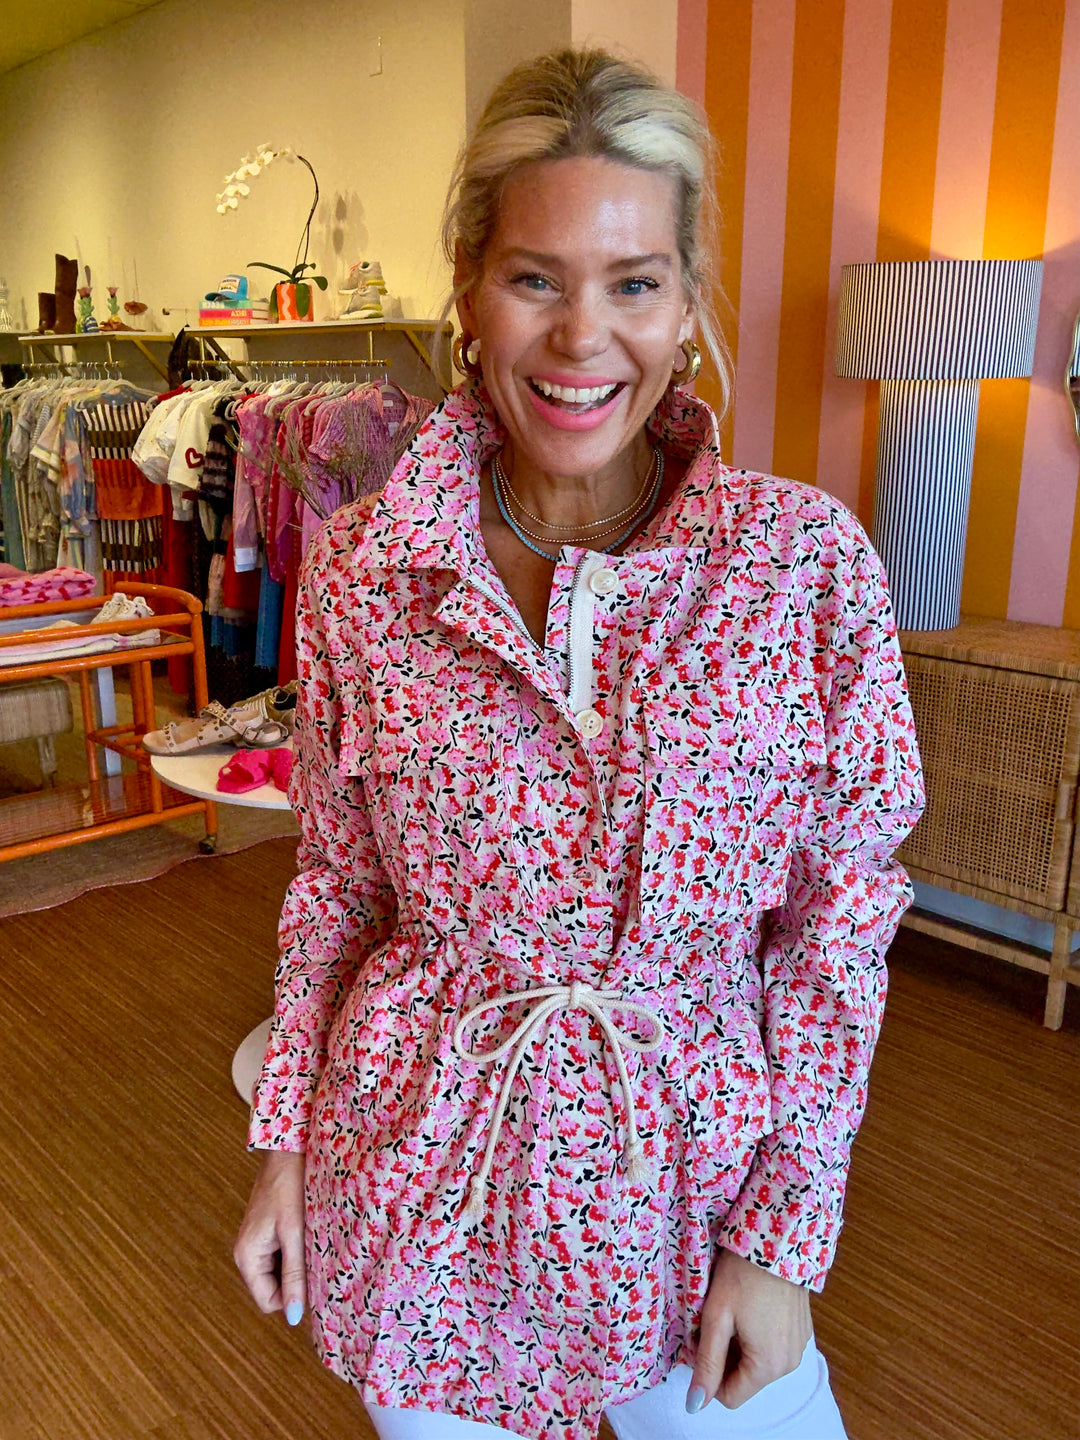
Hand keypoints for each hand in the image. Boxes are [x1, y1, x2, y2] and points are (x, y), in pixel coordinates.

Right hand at [234, 1150, 307, 1325]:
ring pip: (282, 1271)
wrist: (290, 1148)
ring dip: (300, 1263)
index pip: (269, 1301)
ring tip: (314, 1240)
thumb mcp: (295, 1233)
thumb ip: (294, 1275)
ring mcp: (258, 1241)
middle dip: (297, 1278)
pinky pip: (285, 1253)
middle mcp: (248, 1252)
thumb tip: (293, 1318)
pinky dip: (299, 1249)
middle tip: (317, 1254)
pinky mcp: (270, 1230)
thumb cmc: (290, 1185)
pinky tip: (311, 1232)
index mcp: (247, 1256)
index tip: (316, 1276)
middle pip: (275, 1287)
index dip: (294, 1296)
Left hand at [687, 1248, 811, 1411]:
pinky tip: (749, 1308)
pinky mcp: (802, 1331)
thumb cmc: (743, 1275)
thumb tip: (696, 1404)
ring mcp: (799, 1347)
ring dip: (739, 1347)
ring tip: (731, 1312)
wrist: (779, 1238)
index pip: (730, 1396)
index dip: (708, 1374)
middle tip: (712, 1323)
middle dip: (724, 1359)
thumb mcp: (716, 1317)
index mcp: (768, 1366)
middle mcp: (789, 1364)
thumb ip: (707, 1364)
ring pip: (758, 1364)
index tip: (699, 1342)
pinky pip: (773, 1348)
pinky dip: (757, 1337)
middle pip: (745, 1380)